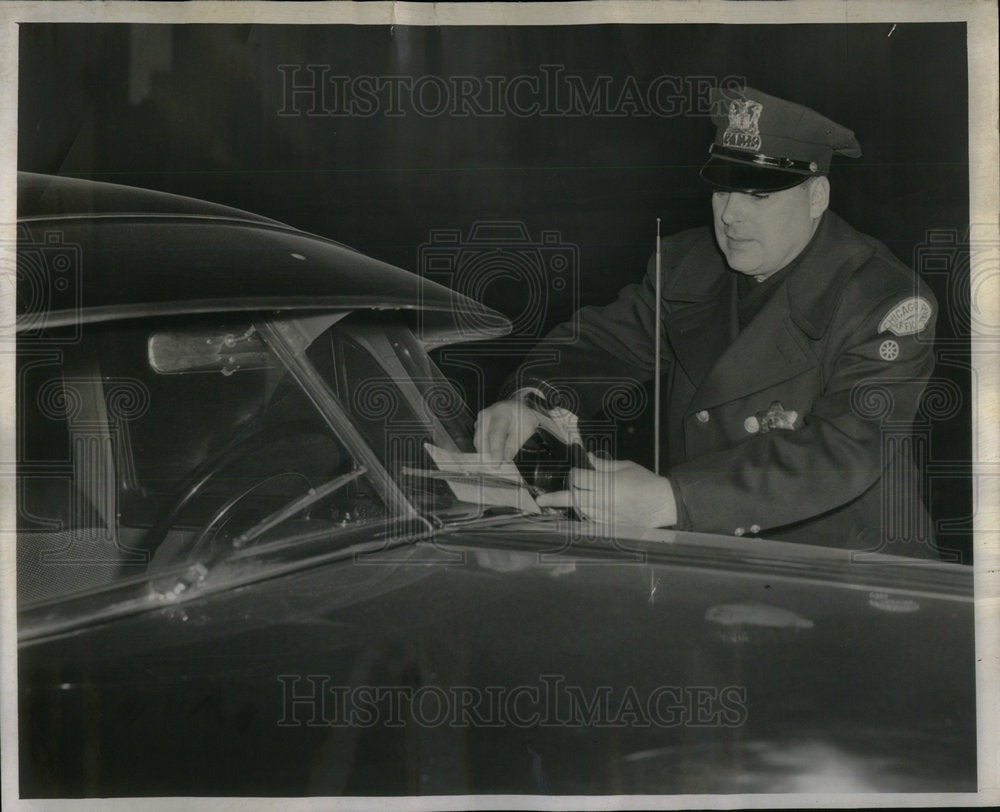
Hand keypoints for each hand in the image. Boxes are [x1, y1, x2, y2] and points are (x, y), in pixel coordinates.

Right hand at [474, 400, 542, 460]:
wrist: (520, 406)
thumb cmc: (524, 418)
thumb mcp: (524, 432)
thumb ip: (513, 447)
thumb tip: (504, 460)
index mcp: (501, 414)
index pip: (495, 435)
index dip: (495, 451)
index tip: (496, 465)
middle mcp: (487, 415)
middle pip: (482, 439)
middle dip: (487, 455)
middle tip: (495, 467)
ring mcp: (481, 419)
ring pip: (478, 440)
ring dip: (485, 452)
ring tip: (495, 462)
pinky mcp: (478, 424)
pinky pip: (479, 439)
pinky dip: (485, 448)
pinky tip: (492, 455)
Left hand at [536, 455, 677, 527]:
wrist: (663, 504)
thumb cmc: (646, 482)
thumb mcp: (625, 467)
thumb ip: (604, 465)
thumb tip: (589, 457)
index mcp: (606, 483)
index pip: (578, 478)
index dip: (574, 473)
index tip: (576, 471)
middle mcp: (602, 500)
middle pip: (571, 498)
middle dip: (555, 498)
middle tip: (541, 500)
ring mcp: (605, 515)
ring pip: (579, 510)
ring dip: (572, 504)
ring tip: (566, 500)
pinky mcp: (610, 525)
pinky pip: (590, 520)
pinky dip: (585, 513)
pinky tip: (585, 509)